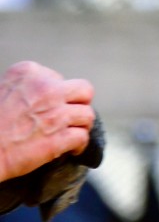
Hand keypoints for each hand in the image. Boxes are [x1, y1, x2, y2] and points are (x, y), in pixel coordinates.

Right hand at [0, 62, 94, 182]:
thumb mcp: (2, 90)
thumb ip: (25, 87)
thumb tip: (42, 96)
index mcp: (28, 73)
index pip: (57, 78)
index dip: (56, 93)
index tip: (50, 104)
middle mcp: (46, 89)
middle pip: (84, 90)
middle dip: (80, 103)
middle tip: (71, 113)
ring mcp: (56, 114)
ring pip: (87, 114)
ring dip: (81, 125)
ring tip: (72, 131)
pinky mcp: (60, 137)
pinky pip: (82, 137)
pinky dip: (80, 145)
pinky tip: (72, 149)